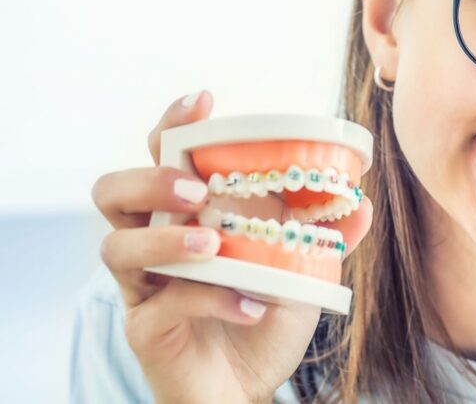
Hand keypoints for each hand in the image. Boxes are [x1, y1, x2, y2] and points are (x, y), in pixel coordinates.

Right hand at [90, 92, 373, 402]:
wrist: (247, 387)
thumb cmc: (263, 316)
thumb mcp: (301, 270)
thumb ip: (325, 235)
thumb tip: (361, 202)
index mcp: (186, 215)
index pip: (161, 156)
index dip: (173, 124)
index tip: (204, 102)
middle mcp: (154, 243)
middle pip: (112, 192)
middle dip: (150, 180)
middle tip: (197, 191)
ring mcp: (144, 287)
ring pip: (116, 247)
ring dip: (166, 239)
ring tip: (214, 246)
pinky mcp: (146, 329)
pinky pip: (162, 305)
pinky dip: (211, 299)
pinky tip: (252, 305)